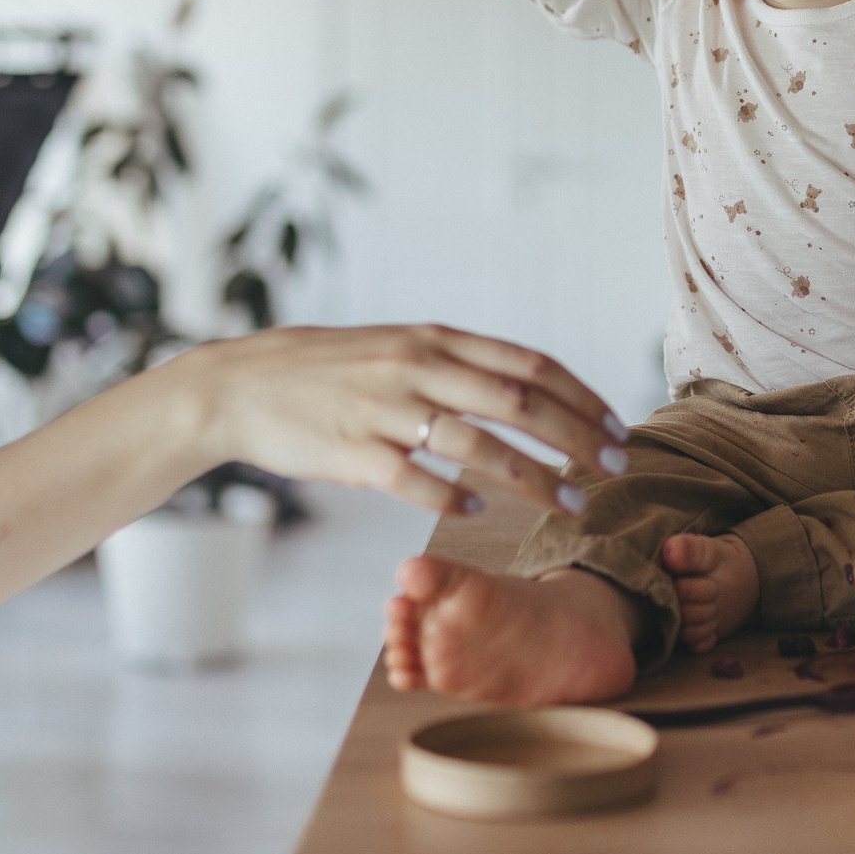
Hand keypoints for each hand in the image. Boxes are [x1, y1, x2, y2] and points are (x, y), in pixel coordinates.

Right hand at [177, 323, 628, 516]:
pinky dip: (455, 498)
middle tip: (616, 470)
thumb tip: (522, 384)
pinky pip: (417, 480)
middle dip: (579, 439)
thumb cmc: (326, 370)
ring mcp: (385, 410)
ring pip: (480, 447)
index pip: (530, 365)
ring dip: (536, 479)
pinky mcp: (353, 453)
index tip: (617, 427)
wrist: (238, 387)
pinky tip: (480, 514)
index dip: (582, 397)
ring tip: (572, 506)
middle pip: (521, 404)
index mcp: (435, 339)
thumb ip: (455, 362)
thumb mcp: (397, 346)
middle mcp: (417, 367)